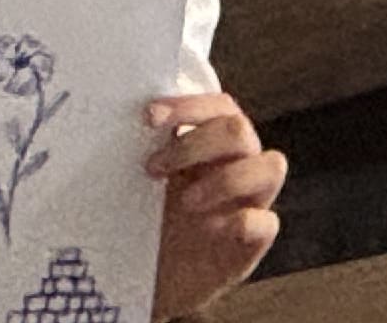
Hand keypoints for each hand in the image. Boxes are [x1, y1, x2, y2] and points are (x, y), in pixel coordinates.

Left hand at [146, 91, 284, 313]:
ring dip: (227, 179)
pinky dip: (244, 220)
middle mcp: (237, 166)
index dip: (190, 106)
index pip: (219, 107)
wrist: (151, 281)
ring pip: (271, 166)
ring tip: (186, 202)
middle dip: (195, 144)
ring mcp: (250, 202)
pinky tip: (215, 229)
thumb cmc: (149, 224)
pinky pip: (267, 221)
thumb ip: (144, 154)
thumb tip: (115, 125)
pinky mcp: (253, 241)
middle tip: (154, 168)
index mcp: (213, 146)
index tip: (149, 116)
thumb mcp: (142, 186)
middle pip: (240, 130)